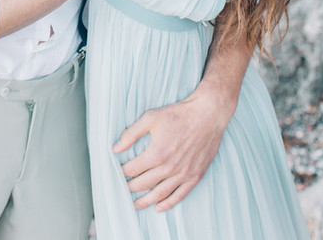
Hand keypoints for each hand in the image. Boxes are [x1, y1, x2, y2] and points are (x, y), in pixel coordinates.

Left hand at [113, 83, 231, 211]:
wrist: (207, 115)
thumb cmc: (178, 115)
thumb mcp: (150, 118)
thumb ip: (131, 134)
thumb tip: (115, 148)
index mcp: (156, 153)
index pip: (132, 169)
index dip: (122, 172)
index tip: (116, 173)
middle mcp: (169, 168)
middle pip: (143, 184)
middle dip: (129, 188)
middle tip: (121, 190)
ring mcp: (183, 174)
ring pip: (159, 194)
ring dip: (145, 201)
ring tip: (135, 205)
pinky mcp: (194, 176)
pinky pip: (179, 196)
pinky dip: (167, 204)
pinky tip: (158, 207)